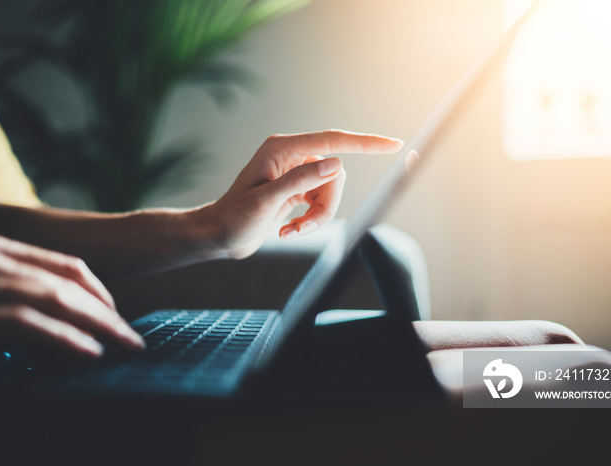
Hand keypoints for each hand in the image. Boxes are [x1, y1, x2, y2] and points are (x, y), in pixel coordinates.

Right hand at [0, 235, 144, 358]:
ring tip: (124, 345)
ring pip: (55, 299)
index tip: (120, 315)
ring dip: (98, 325)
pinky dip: (63, 338)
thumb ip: (13, 296)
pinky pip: (27, 323)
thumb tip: (63, 325)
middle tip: (134, 339)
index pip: (66, 266)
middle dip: (107, 313)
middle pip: (67, 284)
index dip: (101, 292)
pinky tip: (90, 351)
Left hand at [203, 130, 403, 258]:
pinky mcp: (295, 189)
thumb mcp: (266, 201)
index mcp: (282, 149)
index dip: (365, 143)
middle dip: (326, 205)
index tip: (393, 145)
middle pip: (335, 175)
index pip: (333, 140)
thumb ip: (301, 181)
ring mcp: (294, 173)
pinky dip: (310, 219)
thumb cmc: (234, 218)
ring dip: (318, 216)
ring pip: (330, 191)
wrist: (218, 236)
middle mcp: (290, 156)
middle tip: (305, 226)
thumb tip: (337, 164)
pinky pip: (320, 201)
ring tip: (293, 230)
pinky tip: (288, 230)